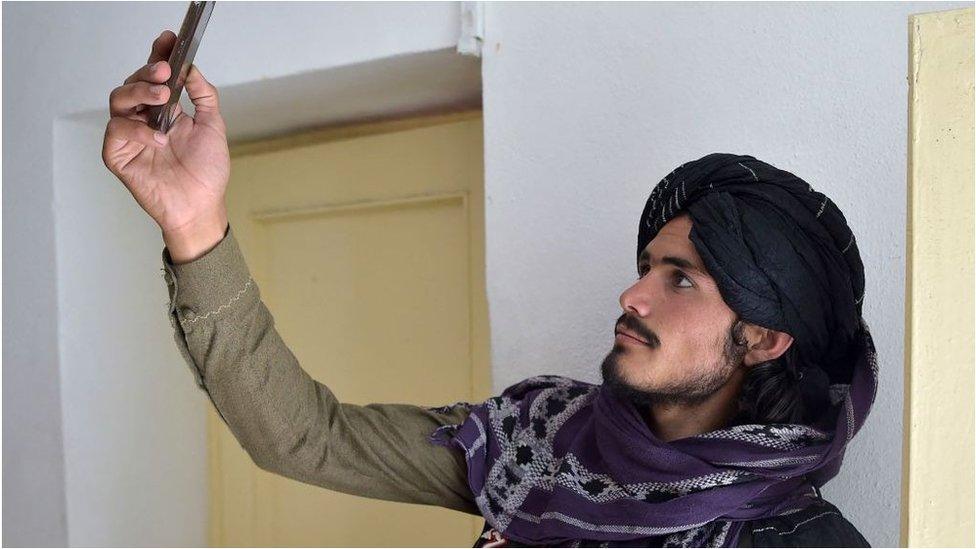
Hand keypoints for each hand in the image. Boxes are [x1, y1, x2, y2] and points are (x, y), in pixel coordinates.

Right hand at [102, 30, 229, 243]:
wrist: (201, 206)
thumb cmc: (207, 172)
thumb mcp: (213, 126)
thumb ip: (204, 95)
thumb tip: (192, 68)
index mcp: (165, 110)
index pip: (155, 77)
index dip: (158, 56)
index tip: (169, 39)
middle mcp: (144, 119)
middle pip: (133, 83)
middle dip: (147, 71)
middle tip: (165, 70)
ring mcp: (129, 137)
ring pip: (118, 100)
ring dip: (139, 92)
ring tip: (162, 96)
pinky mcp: (118, 156)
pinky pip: (117, 133)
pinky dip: (137, 131)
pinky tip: (159, 139)